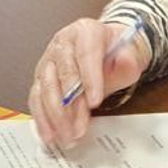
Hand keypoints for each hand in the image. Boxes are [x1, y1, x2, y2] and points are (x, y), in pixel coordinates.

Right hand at [28, 18, 150, 147]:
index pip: (85, 53)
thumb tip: (125, 61)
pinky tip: (50, 134)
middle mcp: (63, 43)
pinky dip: (42, 118)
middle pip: (62, 73)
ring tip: (68, 136)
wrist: (107, 52)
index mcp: (85, 31)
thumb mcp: (130, 56)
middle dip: (71, 105)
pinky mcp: (41, 77)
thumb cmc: (116, 54)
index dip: (89, 78)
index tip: (95, 101)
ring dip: (55, 116)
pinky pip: (36, 98)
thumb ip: (129, 60)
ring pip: (46, 88)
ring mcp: (49, 60)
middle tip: (79, 128)